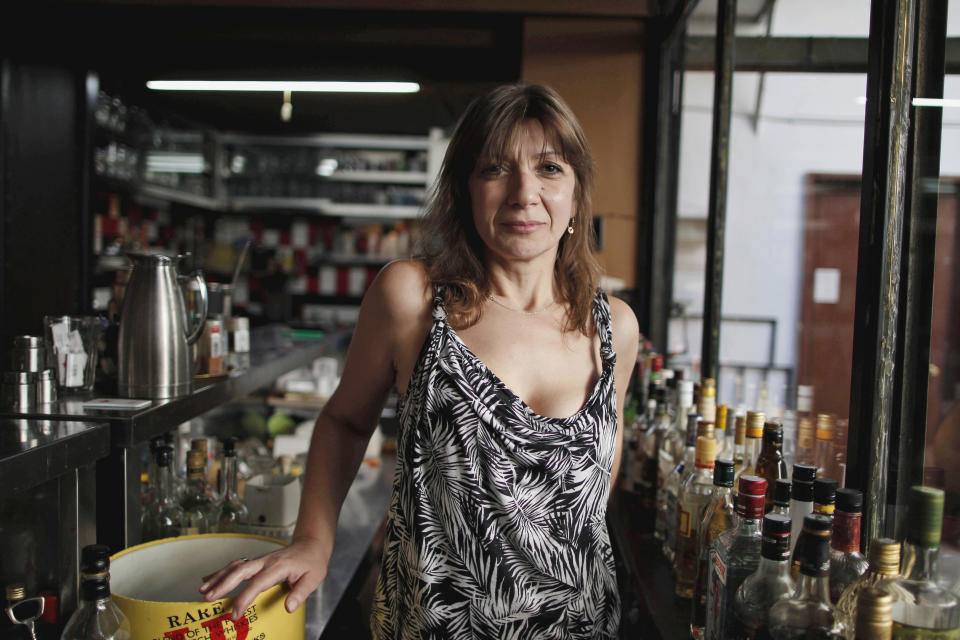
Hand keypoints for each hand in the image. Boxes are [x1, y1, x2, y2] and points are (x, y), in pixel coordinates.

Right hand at [198, 536, 330, 619]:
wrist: (311, 545)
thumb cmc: (312, 562)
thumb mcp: (313, 579)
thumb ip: (301, 593)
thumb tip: (288, 607)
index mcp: (278, 567)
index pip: (258, 583)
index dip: (245, 598)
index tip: (235, 613)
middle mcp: (266, 561)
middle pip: (240, 571)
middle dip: (223, 584)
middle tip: (208, 598)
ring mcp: (260, 560)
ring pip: (235, 566)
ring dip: (218, 577)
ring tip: (203, 589)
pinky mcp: (256, 561)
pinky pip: (236, 565)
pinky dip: (221, 572)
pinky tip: (208, 578)